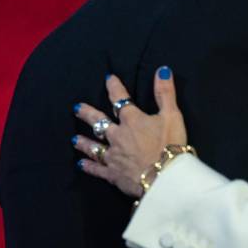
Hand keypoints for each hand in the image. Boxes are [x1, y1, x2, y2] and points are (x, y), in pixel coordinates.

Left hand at [73, 67, 186, 197]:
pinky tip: (81, 165)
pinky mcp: (113, 174)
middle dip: (88, 114)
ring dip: (84, 143)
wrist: (164, 177)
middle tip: (77, 109)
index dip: (115, 88)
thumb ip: (165, 93)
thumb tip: (162, 69)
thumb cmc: (170, 145)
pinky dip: (89, 167)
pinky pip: (97, 169)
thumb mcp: (172, 115)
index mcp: (132, 120)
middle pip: (99, 122)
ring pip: (94, 147)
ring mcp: (113, 156)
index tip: (108, 78)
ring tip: (74, 140)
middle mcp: (117, 136)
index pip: (121, 99)